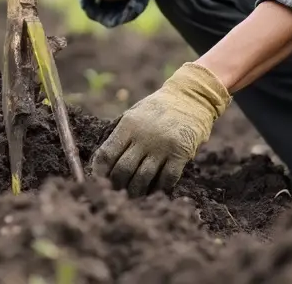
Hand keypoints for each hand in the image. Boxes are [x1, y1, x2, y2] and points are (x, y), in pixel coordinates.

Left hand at [89, 62, 229, 195]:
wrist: (192, 97)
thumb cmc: (159, 107)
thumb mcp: (135, 113)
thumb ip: (121, 133)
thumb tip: (102, 161)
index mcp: (129, 125)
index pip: (107, 154)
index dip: (99, 171)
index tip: (99, 180)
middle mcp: (144, 136)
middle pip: (122, 170)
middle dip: (117, 185)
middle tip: (116, 192)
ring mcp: (163, 146)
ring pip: (142, 178)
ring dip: (136, 191)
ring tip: (134, 195)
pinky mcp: (181, 153)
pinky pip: (166, 179)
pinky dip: (158, 188)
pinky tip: (155, 190)